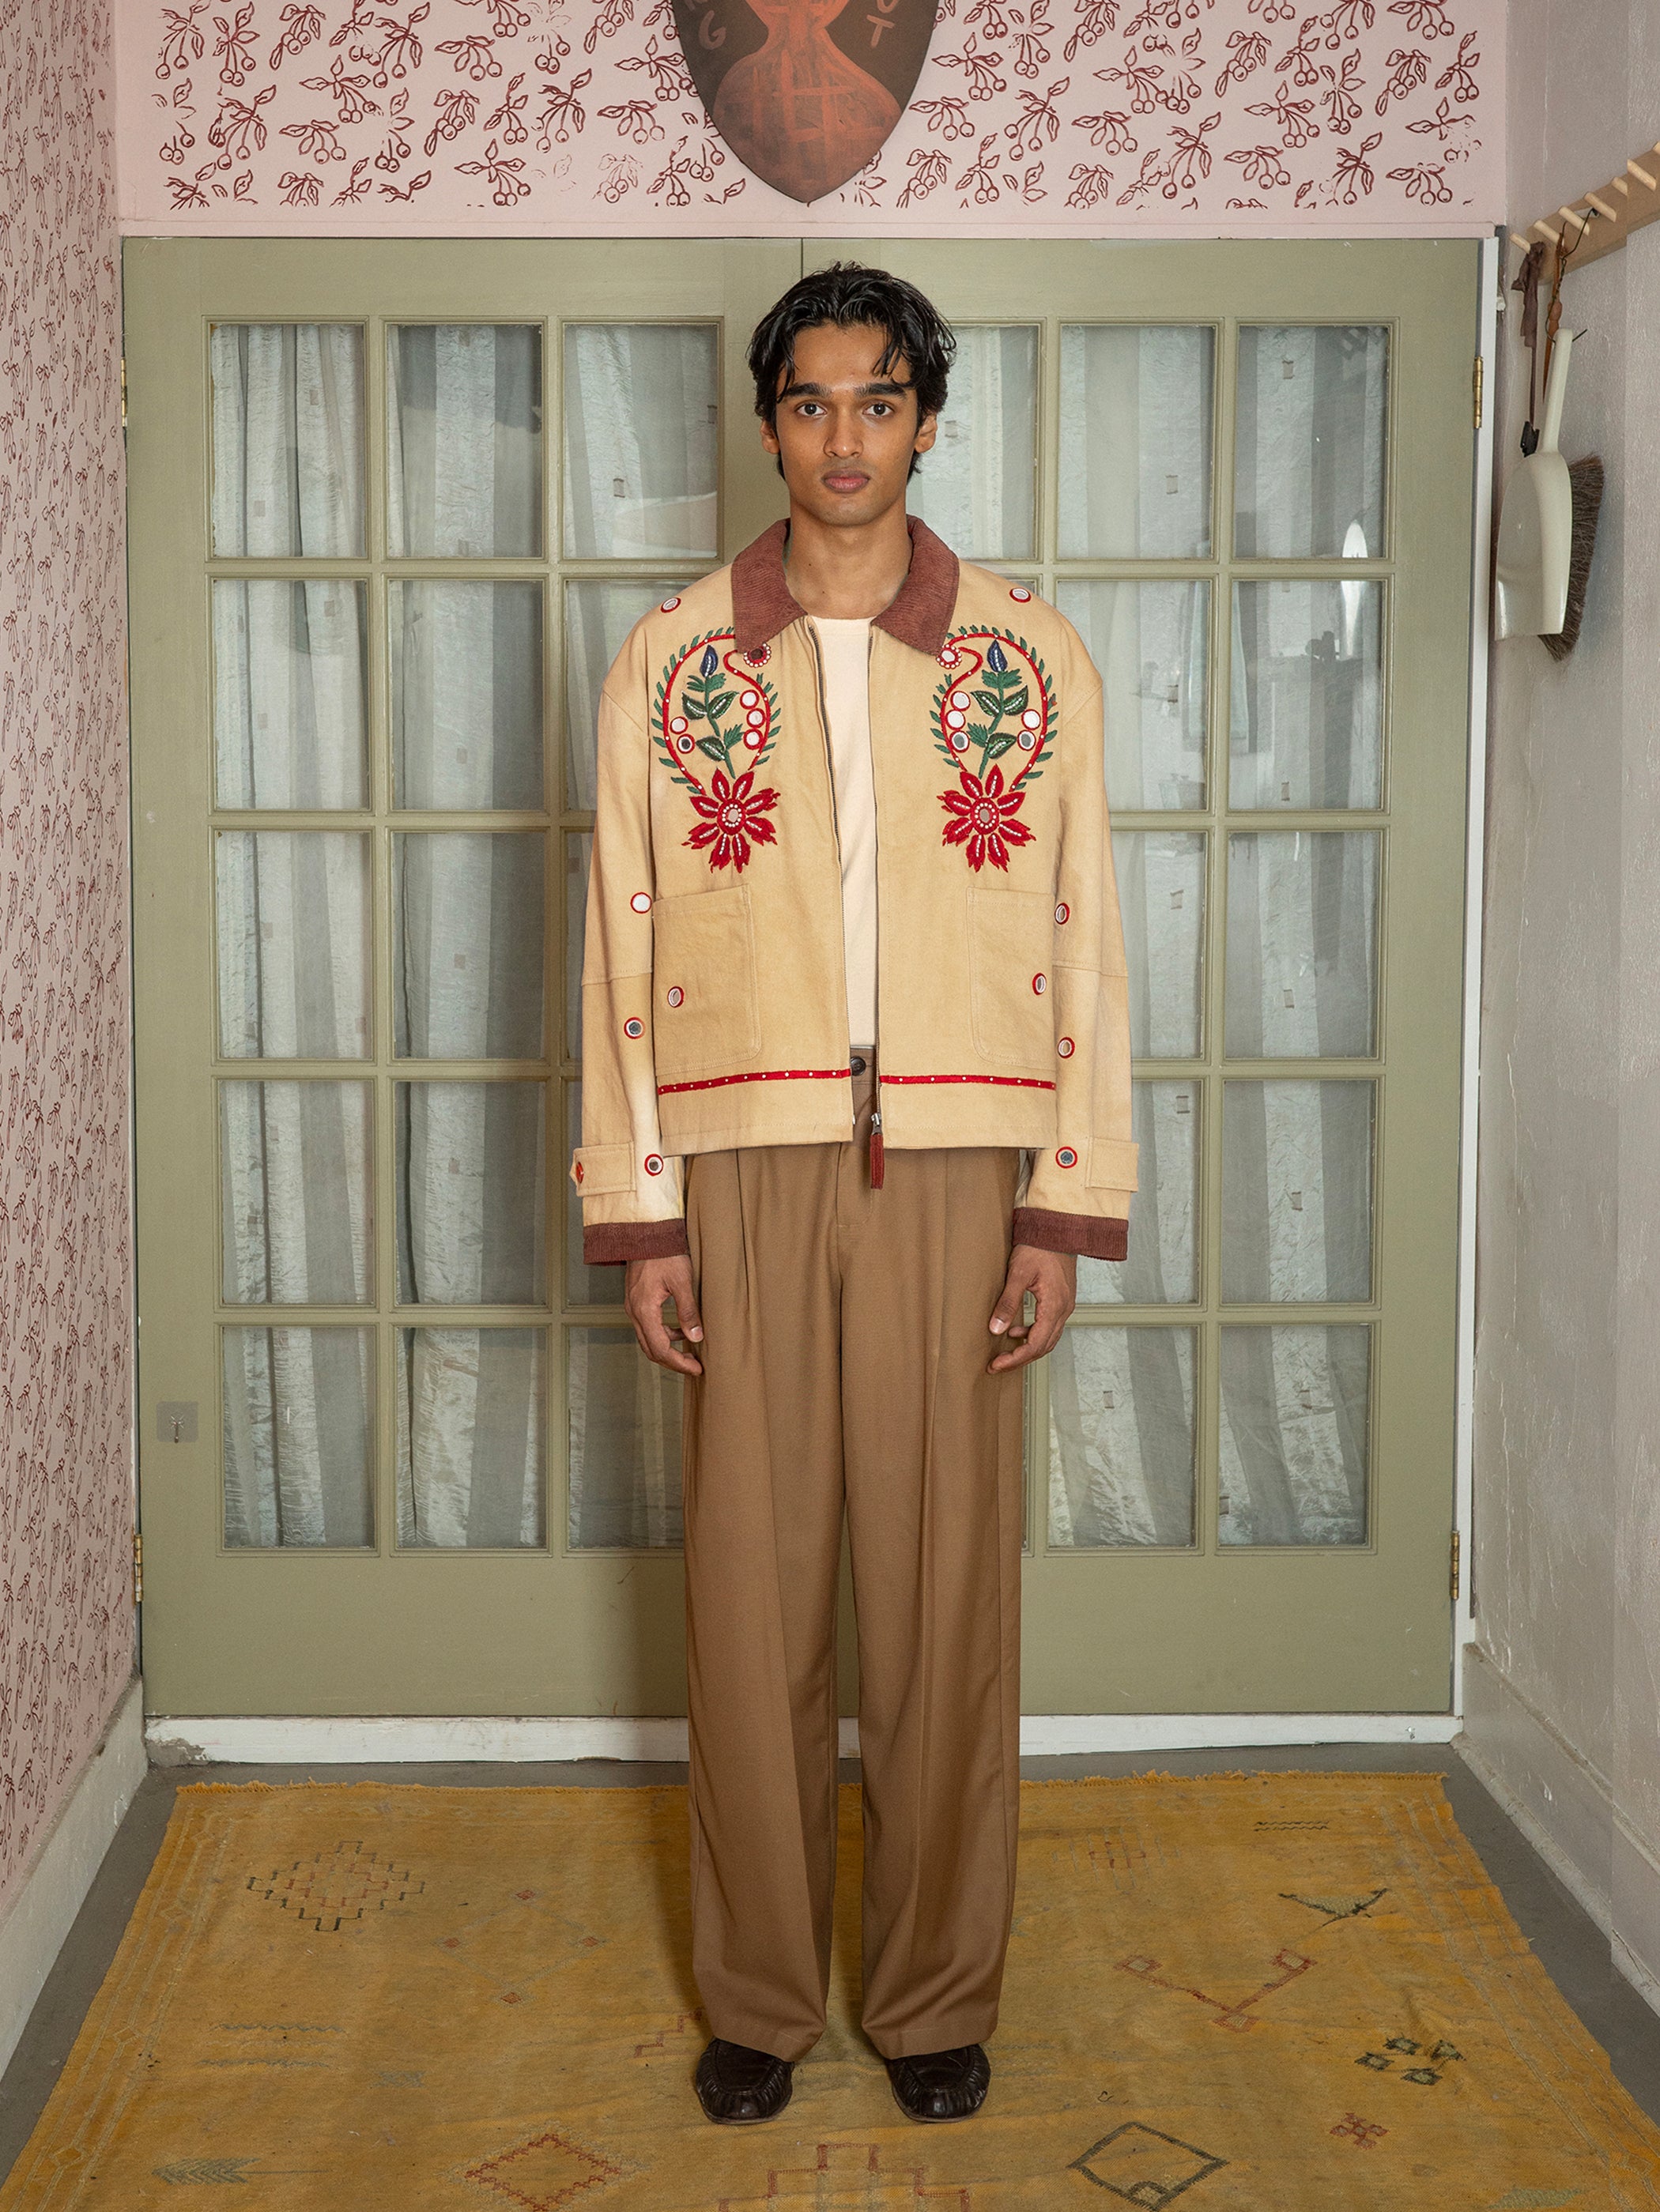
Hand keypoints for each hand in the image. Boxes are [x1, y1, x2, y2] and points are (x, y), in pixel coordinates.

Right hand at [625, 1253, 704, 1376]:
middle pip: (650, 1349)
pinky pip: (646, 1327)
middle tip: (694, 1366)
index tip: (696, 1368)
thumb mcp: (682, 1281)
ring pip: (647, 1339)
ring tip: (689, 1351)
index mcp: (644, 1310)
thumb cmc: (664, 1253)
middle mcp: (634, 1312)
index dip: (679, 1363)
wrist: (646, 1233)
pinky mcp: (635, 1301)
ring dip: (667, 1349)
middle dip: (673, 1361)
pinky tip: (678, 1330)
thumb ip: (688, 1311)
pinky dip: (662, 1334)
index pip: (660, 1348)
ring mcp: (632, 1307)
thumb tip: (695, 1338)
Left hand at [988, 1243, 1076, 1372]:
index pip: (1035, 1345)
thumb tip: (995, 1329)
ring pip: (1048, 1339)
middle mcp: (1064, 1310)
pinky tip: (1017, 1329)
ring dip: (1027, 1348)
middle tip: (998, 1364)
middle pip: (1043, 1347)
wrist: (1057, 1229)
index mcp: (1054, 1306)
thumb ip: (1007, 1303)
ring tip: (1005, 1351)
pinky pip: (1050, 1326)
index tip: (996, 1364)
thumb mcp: (1018, 1274)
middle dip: (1020, 1358)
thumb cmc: (1039, 1247)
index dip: (1015, 1359)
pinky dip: (1033, 1334)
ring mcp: (1065, 1306)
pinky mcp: (1062, 1300)